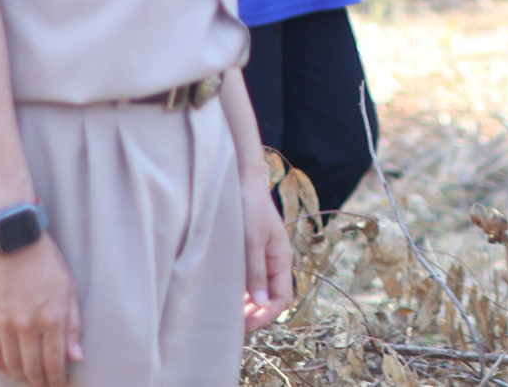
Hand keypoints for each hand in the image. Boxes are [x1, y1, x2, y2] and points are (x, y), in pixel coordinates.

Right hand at [0, 238, 82, 386]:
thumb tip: (77, 356)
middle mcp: (26, 324)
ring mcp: (3, 323)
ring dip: (21, 376)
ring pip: (11, 364)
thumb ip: (72, 325)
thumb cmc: (46, 262)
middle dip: (40, 381)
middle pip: (32, 368)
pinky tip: (9, 368)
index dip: (58, 379)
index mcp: (51, 317)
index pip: (55, 362)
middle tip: (46, 384)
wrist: (11, 241)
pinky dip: (2, 366)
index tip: (60, 384)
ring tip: (29, 378)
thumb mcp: (69, 289)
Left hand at [241, 173, 292, 329]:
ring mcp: (260, 258)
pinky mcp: (247, 254)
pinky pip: (247, 280)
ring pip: (257, 291)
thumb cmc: (249, 208)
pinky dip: (239, 292)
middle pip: (269, 298)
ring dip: (246, 305)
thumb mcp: (252, 241)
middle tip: (232, 324)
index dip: (268, 315)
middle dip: (255, 314)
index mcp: (281, 259)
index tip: (247, 324)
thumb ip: (256, 272)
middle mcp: (273, 262)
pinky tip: (224, 295)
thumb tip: (261, 304)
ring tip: (227, 313)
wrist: (241, 182)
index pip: (282, 297)